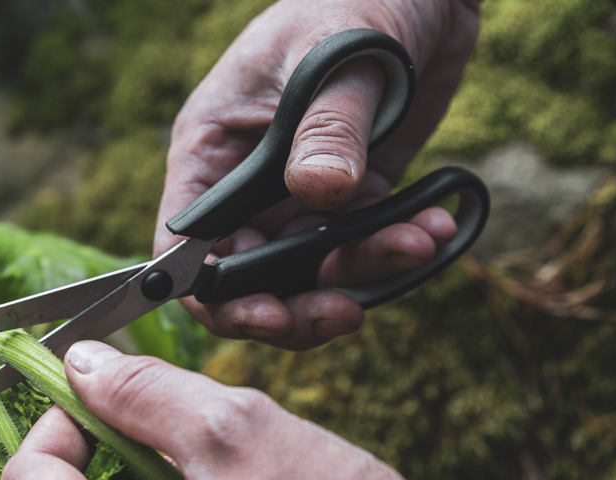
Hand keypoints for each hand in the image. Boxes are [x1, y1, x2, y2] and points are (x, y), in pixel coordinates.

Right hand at [157, 0, 480, 349]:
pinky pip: (361, 249)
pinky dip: (395, 251)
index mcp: (211, 152)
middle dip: (291, 306)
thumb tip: (321, 194)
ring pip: (307, 274)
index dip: (212, 293)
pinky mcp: (351, 201)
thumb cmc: (351, 1)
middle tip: (339, 312)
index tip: (263, 313)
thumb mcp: (332, 57)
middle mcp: (247, 187)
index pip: (185, 247)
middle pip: (245, 279)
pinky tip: (430, 228)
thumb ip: (324, 127)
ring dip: (357, 276)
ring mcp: (298, 198)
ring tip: (412, 247)